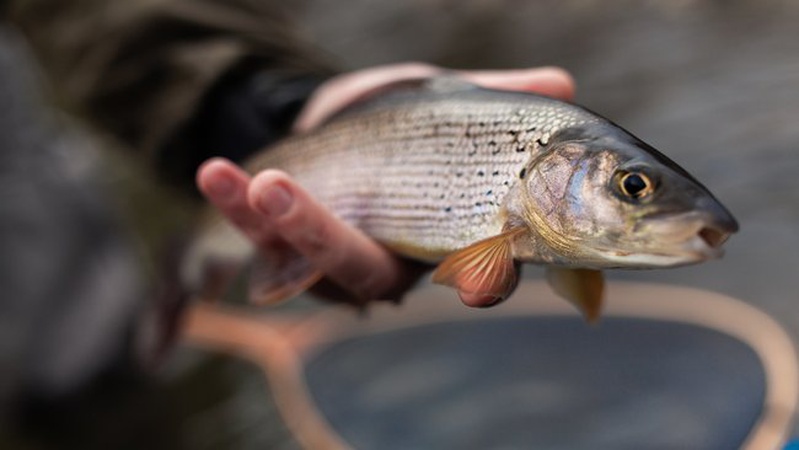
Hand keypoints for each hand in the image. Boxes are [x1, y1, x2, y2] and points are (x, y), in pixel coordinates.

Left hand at [197, 63, 575, 307]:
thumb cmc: (404, 121)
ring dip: (277, 222)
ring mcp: (335, 266)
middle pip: (369, 273)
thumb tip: (562, 85)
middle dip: (328, 240)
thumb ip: (497, 99)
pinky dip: (234, 207)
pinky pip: (258, 241)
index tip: (479, 283)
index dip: (482, 281)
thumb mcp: (447, 104)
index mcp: (447, 239)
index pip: (477, 272)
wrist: (337, 120)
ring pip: (305, 260)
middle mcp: (393, 264)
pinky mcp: (286, 254)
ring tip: (258, 179)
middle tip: (290, 191)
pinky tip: (216, 172)